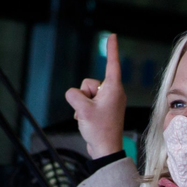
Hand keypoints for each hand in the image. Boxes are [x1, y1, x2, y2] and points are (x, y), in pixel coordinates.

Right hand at [66, 33, 126, 158]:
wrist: (105, 150)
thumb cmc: (100, 130)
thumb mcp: (83, 110)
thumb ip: (74, 95)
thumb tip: (73, 94)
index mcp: (113, 89)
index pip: (112, 64)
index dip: (111, 49)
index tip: (113, 35)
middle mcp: (112, 92)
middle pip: (88, 83)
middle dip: (83, 95)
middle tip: (90, 111)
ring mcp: (107, 101)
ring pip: (85, 93)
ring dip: (82, 105)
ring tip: (89, 118)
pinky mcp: (102, 109)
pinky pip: (85, 103)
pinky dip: (83, 111)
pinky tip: (88, 122)